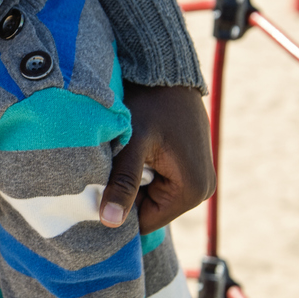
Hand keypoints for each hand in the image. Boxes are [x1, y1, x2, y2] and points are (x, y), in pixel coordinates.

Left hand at [100, 84, 214, 233]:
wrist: (167, 74)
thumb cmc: (150, 104)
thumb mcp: (133, 144)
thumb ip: (123, 183)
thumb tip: (109, 222)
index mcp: (191, 191)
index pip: (144, 223)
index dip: (118, 210)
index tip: (96, 193)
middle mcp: (201, 190)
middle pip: (148, 210)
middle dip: (125, 195)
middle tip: (105, 171)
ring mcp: (198, 178)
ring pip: (150, 197)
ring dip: (131, 182)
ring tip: (119, 159)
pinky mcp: (189, 167)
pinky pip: (157, 182)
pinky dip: (141, 172)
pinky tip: (130, 154)